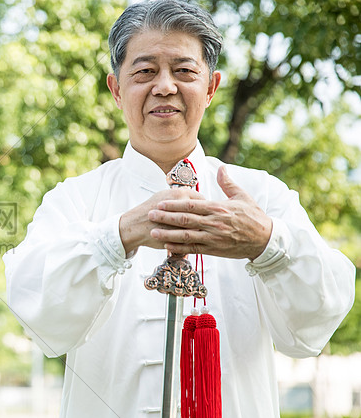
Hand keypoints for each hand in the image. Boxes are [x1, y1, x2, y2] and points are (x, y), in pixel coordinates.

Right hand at [119, 187, 203, 254]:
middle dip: (206, 218)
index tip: (204, 210)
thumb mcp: (164, 196)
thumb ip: (180, 197)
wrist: (135, 225)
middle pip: (203, 213)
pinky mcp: (178, 235)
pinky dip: (195, 239)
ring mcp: (182, 222)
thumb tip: (195, 198)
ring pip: (200, 226)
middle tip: (205, 221)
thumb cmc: (149, 210)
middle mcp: (182, 207)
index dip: (204, 206)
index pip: (202, 199)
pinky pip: (193, 238)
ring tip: (201, 231)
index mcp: (180, 194)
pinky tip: (194, 239)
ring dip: (202, 229)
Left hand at [146, 166, 272, 258]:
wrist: (266, 240)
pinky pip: (193, 249)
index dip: (174, 204)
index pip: (191, 205)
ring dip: (167, 234)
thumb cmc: (254, 217)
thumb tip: (221, 167)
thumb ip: (228, 183)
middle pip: (184, 219)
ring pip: (186, 236)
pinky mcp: (215, 250)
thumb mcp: (242, 196)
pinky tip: (166, 247)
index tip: (160, 202)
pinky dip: (179, 248)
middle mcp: (214, 223)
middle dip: (165, 217)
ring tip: (153, 232)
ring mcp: (213, 237)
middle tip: (150, 215)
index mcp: (218, 208)